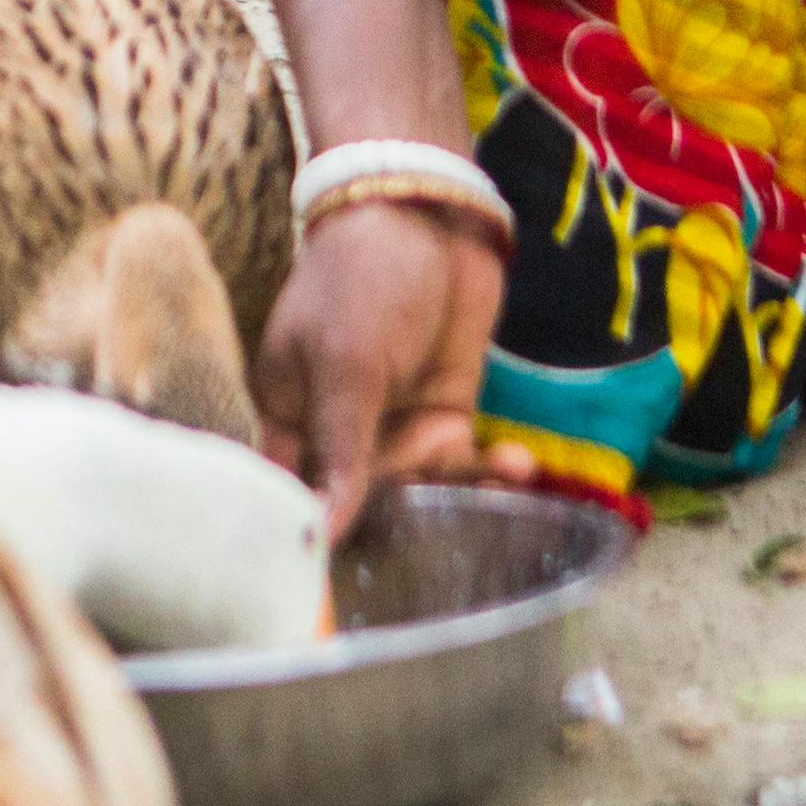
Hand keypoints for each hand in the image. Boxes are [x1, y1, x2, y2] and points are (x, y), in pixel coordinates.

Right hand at [251, 197, 518, 544]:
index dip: (308, 543)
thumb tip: (322, 533)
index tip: (336, 593)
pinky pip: (464, 469)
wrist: (429, 212)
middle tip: (442, 548)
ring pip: (418, 495)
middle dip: (401, 531)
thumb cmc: (361, 280)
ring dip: (459, 497)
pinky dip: (492, 473)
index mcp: (286, 419)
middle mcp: (336, 436)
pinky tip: (520, 463)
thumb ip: (339, 450)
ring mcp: (392, 430)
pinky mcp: (443, 418)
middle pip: (357, 510)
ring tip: (498, 474)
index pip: (289, 500)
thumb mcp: (345, 365)